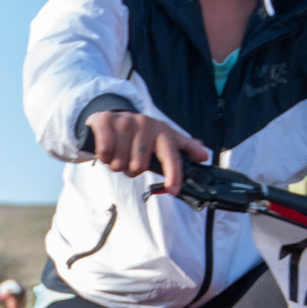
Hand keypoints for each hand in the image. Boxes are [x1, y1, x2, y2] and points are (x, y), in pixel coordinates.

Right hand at [83, 111, 211, 193]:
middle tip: (128, 160)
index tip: (173, 190)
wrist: (109, 117)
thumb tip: (203, 154)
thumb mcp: (161, 138)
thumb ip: (182, 147)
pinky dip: (103, 157)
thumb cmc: (137, 134)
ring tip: (117, 154)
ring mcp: (125, 121)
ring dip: (116, 164)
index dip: (173, 174)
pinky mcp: (105, 121)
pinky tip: (106, 150)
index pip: (171, 155)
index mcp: (161, 130)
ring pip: (120, 162)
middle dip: (131, 170)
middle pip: (139, 165)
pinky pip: (105, 153)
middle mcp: (145, 123)